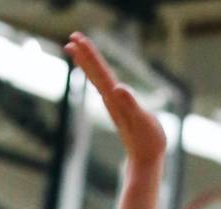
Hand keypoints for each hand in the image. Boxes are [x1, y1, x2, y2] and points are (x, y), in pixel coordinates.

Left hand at [65, 32, 165, 166]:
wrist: (146, 161)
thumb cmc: (148, 142)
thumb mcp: (143, 120)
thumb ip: (131, 103)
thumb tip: (118, 88)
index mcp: (116, 99)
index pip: (100, 71)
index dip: (90, 54)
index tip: (77, 38)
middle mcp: (111, 100)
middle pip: (94, 73)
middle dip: (84, 54)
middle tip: (72, 36)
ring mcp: (114, 105)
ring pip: (97, 80)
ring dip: (87, 64)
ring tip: (76, 50)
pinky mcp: (119, 110)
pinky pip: (104, 88)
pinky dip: (97, 77)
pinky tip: (96, 75)